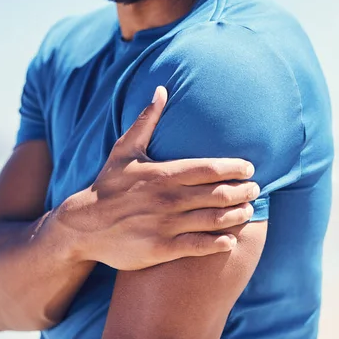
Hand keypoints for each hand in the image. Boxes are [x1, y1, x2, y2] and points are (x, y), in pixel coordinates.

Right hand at [55, 86, 259, 270]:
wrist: (83, 225)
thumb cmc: (108, 186)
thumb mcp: (124, 150)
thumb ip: (146, 121)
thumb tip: (161, 89)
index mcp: (163, 173)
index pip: (209, 168)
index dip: (235, 168)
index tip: (249, 169)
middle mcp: (168, 198)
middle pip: (218, 194)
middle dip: (243, 192)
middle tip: (255, 191)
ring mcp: (164, 225)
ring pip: (213, 220)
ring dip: (236, 216)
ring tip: (247, 212)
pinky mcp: (160, 248)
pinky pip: (197, 247)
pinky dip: (218, 243)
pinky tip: (231, 240)